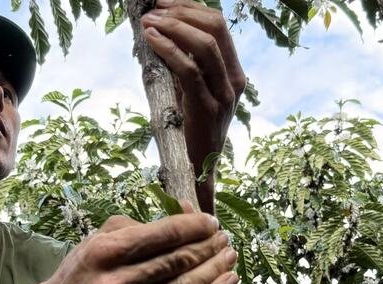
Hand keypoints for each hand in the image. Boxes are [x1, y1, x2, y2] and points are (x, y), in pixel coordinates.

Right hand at [31, 200, 238, 283]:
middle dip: (208, 247)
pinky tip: (227, 282)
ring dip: (215, 270)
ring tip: (230, 256)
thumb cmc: (84, 270)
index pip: (162, 235)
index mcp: (105, 252)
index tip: (211, 222)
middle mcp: (116, 283)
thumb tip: (184, 213)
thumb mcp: (98, 238)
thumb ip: (138, 224)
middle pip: (178, 261)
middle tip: (223, 238)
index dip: (194, 226)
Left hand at [140, 0, 246, 173]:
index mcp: (234, 71)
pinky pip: (189, 70)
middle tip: (152, 11)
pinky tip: (151, 40)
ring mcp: (224, 94)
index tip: (163, 2)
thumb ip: (183, 63)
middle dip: (180, 12)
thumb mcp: (190, 89)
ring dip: (172, 27)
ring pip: (204, 44)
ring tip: (148, 22)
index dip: (190, 7)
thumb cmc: (190, 127)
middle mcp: (234, 79)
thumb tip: (157, 31)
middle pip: (215, 27)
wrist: (198, 168)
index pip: (218, 24)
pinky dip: (168, 49)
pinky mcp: (207, 108)